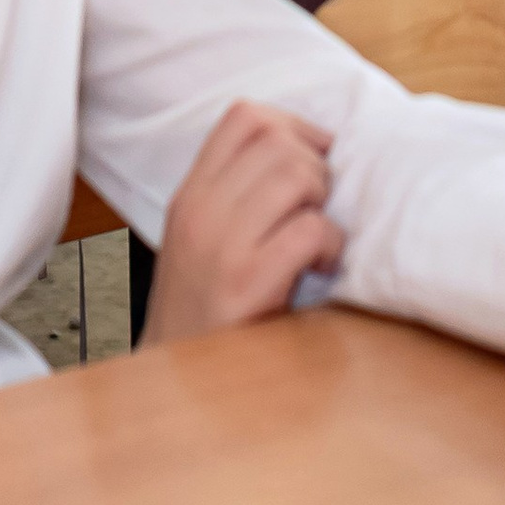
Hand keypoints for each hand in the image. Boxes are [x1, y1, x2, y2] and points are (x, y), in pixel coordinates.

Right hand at [142, 102, 344, 342]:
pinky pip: (310, 230)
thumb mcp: (202, 240)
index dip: (294, 126)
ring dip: (326, 203)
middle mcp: (200, 212)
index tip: (313, 160)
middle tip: (320, 208)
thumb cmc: (203, 311)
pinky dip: (332, 244)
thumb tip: (306, 154)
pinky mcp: (248, 284)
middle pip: (278, 140)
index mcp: (190, 195)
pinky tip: (322, 267)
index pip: (244, 117)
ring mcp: (221, 246)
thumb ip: (236, 195)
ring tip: (320, 236)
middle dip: (317, 166)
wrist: (173, 387)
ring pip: (297, 175)